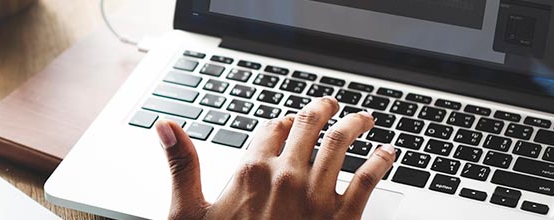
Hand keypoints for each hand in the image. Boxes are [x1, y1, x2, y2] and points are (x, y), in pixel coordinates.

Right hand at [156, 97, 397, 219]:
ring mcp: (316, 196)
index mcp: (250, 171)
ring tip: (364, 119)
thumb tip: (166, 125)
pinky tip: (388, 153)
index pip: (271, 128)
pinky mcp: (341, 217)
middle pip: (309, 127)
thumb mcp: (189, 212)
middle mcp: (286, 176)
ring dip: (355, 125)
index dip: (281, 121)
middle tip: (330, 105)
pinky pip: (368, 180)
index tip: (287, 121)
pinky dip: (381, 161)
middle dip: (322, 111)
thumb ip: (182, 164)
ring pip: (341, 144)